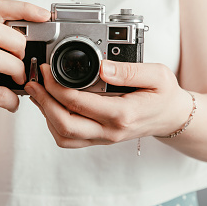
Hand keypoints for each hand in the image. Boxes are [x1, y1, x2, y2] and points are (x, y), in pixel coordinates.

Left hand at [24, 60, 191, 147]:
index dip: (56, 86)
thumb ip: (130, 71)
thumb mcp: (157, 75)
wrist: (172, 117)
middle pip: (65, 125)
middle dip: (43, 102)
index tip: (47, 69)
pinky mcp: (99, 139)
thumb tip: (103, 66)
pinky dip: (54, 123)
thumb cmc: (165, 95)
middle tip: (34, 82)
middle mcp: (110, 131)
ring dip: (46, 114)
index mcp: (122, 114)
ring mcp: (104, 138)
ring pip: (64, 136)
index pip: (79, 103)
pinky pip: (70, 139)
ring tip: (38, 92)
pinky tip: (51, 105)